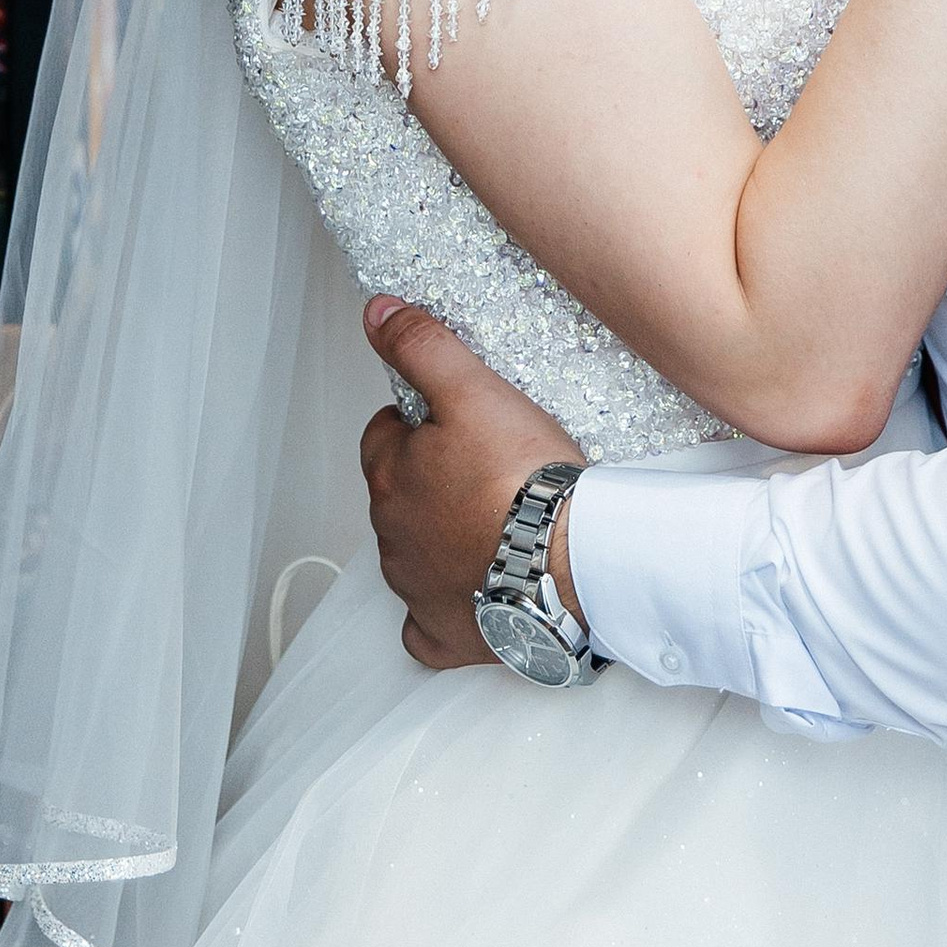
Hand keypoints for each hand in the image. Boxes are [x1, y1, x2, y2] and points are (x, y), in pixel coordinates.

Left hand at [359, 297, 581, 668]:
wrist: (569, 561)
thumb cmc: (526, 481)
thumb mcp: (473, 390)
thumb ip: (421, 347)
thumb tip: (377, 313)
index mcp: (392, 476)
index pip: (383, 436)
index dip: (418, 423)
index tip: (454, 423)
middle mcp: (393, 536)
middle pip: (399, 495)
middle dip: (430, 479)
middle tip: (485, 469)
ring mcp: (415, 589)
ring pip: (414, 555)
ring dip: (442, 538)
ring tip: (496, 521)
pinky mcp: (446, 633)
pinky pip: (428, 625)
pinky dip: (445, 609)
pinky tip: (476, 591)